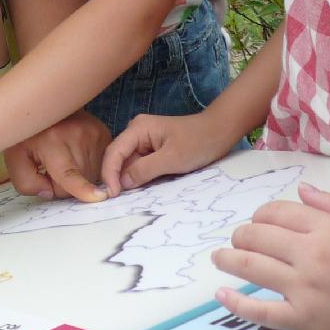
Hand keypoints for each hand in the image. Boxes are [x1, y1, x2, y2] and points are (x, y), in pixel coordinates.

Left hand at [5, 112, 109, 199]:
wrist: (46, 106)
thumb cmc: (30, 135)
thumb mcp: (15, 158)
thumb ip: (26, 181)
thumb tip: (49, 192)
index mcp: (53, 142)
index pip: (69, 173)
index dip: (82, 189)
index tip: (98, 197)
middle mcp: (78, 135)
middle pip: (79, 180)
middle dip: (64, 184)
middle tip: (51, 167)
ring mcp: (94, 133)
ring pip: (92, 174)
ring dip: (78, 175)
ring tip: (64, 158)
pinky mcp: (104, 133)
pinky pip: (102, 163)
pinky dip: (89, 166)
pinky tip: (76, 155)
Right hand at [101, 108, 239, 190]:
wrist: (219, 132)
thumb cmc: (198, 142)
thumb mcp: (172, 159)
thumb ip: (144, 170)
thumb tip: (122, 183)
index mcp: (137, 129)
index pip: (114, 152)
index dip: (109, 174)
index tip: (112, 196)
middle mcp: (136, 132)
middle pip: (118, 158)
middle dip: (116, 178)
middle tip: (117, 201)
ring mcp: (143, 140)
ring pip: (128, 164)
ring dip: (127, 179)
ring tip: (128, 197)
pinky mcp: (151, 149)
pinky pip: (139, 165)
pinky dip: (138, 177)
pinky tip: (140, 187)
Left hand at [211, 184, 329, 329]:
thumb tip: (302, 189)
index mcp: (329, 230)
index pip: (278, 212)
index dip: (262, 215)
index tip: (259, 222)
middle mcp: (312, 255)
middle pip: (258, 236)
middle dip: (241, 235)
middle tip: (237, 240)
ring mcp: (304, 289)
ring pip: (252, 267)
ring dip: (229, 260)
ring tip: (219, 258)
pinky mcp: (301, 320)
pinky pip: (260, 311)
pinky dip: (236, 303)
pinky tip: (221, 296)